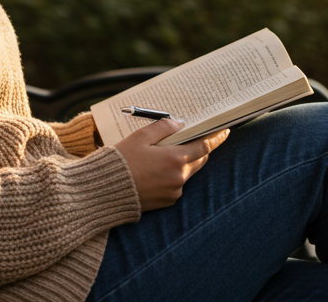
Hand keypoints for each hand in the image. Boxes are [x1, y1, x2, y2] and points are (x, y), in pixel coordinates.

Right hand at [113, 119, 230, 211]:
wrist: (103, 191)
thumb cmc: (121, 161)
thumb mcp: (141, 136)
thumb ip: (164, 127)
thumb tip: (180, 124)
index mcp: (175, 159)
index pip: (204, 146)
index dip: (215, 137)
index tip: (224, 130)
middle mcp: (179, 178)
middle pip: (199, 160)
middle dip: (200, 148)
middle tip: (198, 138)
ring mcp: (173, 192)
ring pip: (187, 172)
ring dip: (183, 162)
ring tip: (166, 153)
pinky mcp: (166, 202)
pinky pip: (176, 185)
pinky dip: (173, 175)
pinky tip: (156, 170)